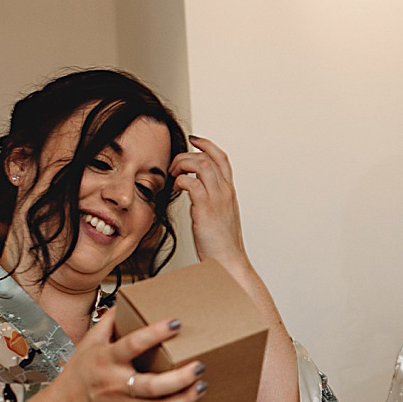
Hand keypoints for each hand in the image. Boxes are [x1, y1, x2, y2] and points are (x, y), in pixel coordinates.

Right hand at [43, 307, 205, 401]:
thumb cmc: (79, 374)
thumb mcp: (88, 343)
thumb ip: (108, 322)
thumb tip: (127, 302)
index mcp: (106, 360)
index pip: (132, 345)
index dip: (155, 334)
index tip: (175, 323)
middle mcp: (116, 385)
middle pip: (151, 386)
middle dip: (180, 378)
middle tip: (199, 366)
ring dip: (183, 399)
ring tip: (201, 386)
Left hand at [171, 136, 247, 269]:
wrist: (228, 262)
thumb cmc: (221, 244)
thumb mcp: (218, 216)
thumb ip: (209, 200)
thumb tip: (194, 193)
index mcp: (229, 191)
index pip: (222, 158)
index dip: (207, 144)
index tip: (194, 140)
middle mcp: (225, 191)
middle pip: (208, 156)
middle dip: (187, 154)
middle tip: (175, 165)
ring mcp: (217, 199)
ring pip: (200, 164)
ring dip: (182, 164)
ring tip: (173, 175)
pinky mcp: (206, 208)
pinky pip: (191, 182)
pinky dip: (180, 181)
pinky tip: (175, 189)